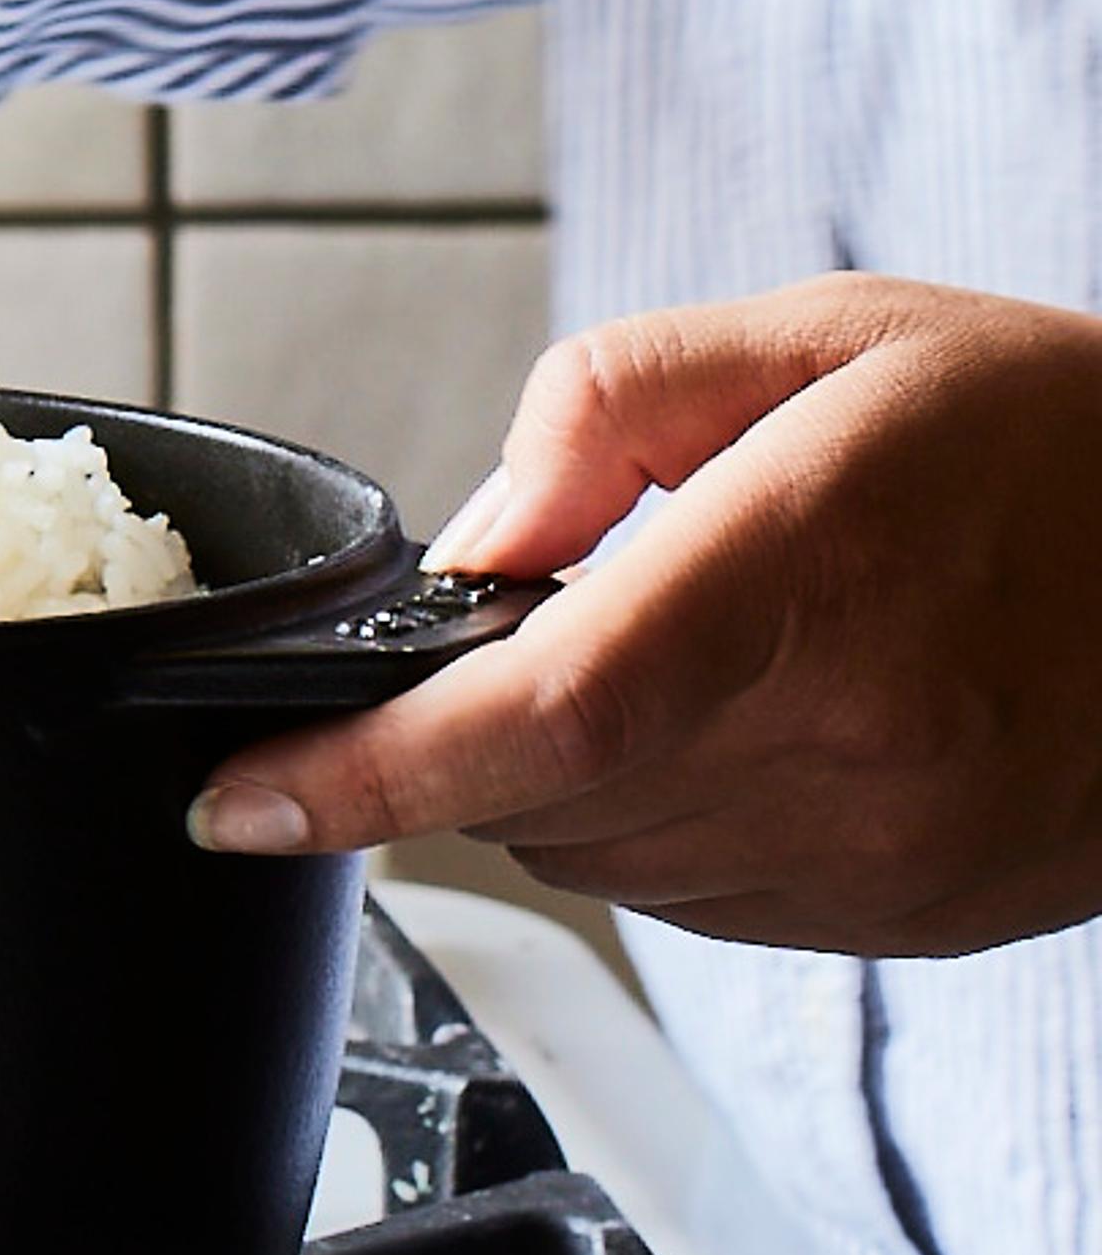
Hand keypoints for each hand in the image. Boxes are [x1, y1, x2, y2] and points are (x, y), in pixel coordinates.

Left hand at [189, 275, 1101, 956]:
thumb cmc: (1045, 433)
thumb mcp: (815, 340)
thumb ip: (604, 413)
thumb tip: (469, 544)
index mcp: (804, 575)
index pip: (538, 717)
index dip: (360, 778)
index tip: (234, 800)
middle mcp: (846, 742)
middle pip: (539, 796)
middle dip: (472, 723)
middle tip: (545, 612)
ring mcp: (886, 854)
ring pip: (605, 859)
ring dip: (566, 774)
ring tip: (678, 649)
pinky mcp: (912, 915)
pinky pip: (701, 898)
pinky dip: (660, 819)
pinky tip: (745, 719)